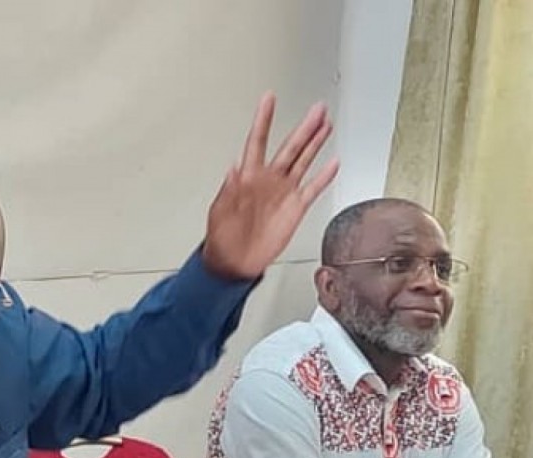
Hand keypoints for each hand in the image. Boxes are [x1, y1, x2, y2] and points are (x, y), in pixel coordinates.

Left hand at [200, 93, 338, 280]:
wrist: (233, 264)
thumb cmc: (222, 239)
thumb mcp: (219, 212)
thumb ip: (228, 189)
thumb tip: (232, 168)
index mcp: (247, 178)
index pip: (257, 142)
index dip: (264, 120)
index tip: (269, 100)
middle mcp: (268, 181)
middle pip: (290, 147)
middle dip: (304, 127)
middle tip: (317, 108)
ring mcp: (283, 193)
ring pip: (303, 160)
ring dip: (316, 142)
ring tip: (326, 123)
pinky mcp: (294, 208)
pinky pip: (313, 188)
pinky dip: (324, 176)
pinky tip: (334, 162)